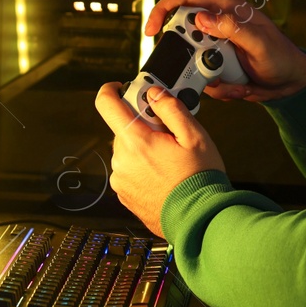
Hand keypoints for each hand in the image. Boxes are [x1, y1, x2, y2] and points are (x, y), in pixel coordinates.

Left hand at [94, 81, 226, 237]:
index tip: (122, 87)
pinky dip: (143, 167)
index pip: (106, 104)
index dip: (112, 90)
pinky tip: (164, 174)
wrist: (199, 219)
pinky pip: (129, 170)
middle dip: (144, 125)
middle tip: (168, 134)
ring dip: (144, 148)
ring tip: (169, 159)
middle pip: (123, 129)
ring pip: (127, 150)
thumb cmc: (199, 180)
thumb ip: (171, 108)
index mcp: (136, 142)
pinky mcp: (124, 194)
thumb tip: (155, 94)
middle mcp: (122, 161)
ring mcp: (121, 179)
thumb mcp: (194, 136)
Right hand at [144, 0, 305, 101]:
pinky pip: (201, 77)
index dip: (162, 10)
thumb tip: (202, 19)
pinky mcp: (215, 62)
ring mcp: (214, 43)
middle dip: (190, 56)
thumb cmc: (281, 56)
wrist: (289, 81)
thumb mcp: (260, 43)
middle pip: (182, 33)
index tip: (151, 31)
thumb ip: (232, 28)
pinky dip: (217, 86)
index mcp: (226, 5)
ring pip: (190, 60)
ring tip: (235, 80)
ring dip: (208, 76)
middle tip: (211, 68)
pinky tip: (238, 85)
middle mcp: (216, 21)